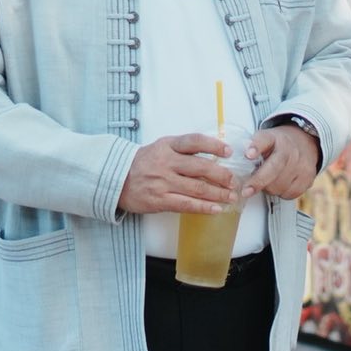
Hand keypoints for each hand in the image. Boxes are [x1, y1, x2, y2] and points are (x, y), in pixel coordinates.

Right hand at [118, 134, 239, 215]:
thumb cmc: (143, 163)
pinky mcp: (159, 200)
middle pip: (200, 167)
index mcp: (167, 146)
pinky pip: (186, 204)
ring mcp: (163, 182)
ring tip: (231, 197)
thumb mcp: (160, 147)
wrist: (116, 179)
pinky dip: (203, 207)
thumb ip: (183, 150)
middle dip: (222, 175)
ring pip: (197, 188)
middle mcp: (166, 162)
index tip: (229, 151)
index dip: (214, 145)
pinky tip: (216, 209)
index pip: (194, 141)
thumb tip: (213, 156)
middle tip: (234, 181)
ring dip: (218, 194)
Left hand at [243, 123, 321, 200]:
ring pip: (280, 185)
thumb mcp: (263, 140)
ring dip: (269, 188)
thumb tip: (231, 169)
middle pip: (274, 168)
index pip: (263, 140)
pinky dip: (282, 193)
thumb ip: (250, 151)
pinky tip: (280, 185)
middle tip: (246, 191)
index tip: (248, 154)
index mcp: (273, 138)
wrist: (305, 142)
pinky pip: (291, 193)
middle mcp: (289, 149)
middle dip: (258, 181)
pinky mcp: (308, 176)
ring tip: (267, 183)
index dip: (255, 147)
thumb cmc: (277, 145)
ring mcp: (301, 163)